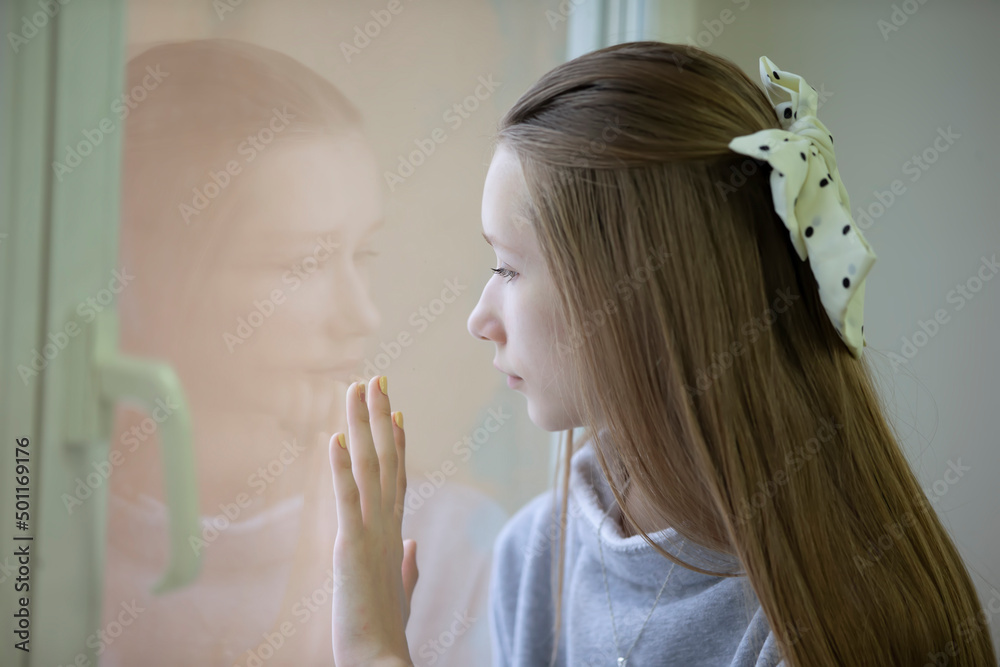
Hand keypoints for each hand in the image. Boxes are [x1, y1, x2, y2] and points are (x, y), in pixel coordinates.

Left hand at [329, 376, 417, 666]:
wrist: (382, 661)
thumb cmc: (388, 631)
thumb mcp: (401, 592)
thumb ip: (409, 566)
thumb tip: (413, 546)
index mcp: (394, 534)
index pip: (397, 477)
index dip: (397, 442)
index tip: (397, 411)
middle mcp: (388, 524)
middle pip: (386, 460)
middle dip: (381, 418)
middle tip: (376, 379)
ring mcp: (372, 533)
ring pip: (369, 468)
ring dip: (364, 426)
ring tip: (359, 389)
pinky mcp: (351, 547)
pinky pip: (345, 500)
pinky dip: (339, 468)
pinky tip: (332, 438)